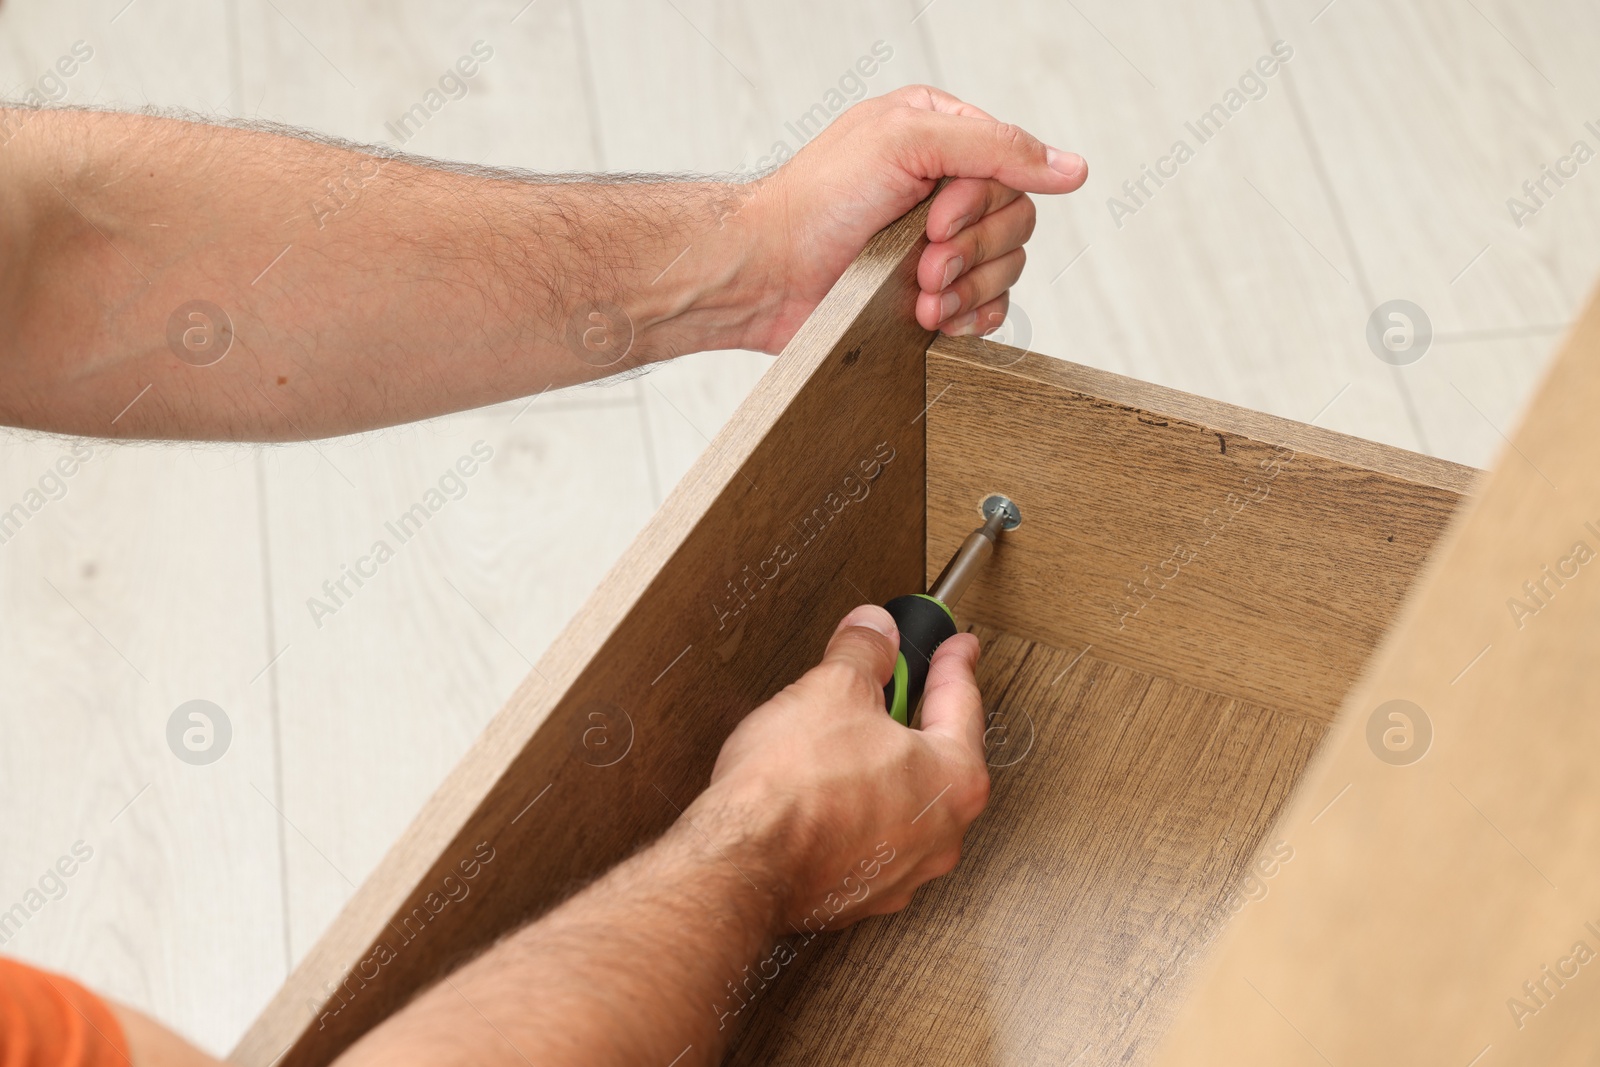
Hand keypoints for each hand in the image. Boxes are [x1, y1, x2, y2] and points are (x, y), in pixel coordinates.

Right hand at [687, 604, 989, 931]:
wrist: (742, 863)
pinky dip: (854, 809)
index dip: (956, 664)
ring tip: (849, 737)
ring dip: (881, 767)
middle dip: (916, 716)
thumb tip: (873, 632)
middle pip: (939, 757)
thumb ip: (864, 652)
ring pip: (903, 802)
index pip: (964, 704)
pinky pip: (869, 836)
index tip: (959, 648)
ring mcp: (901, 871)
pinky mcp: (859, 892)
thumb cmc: (793, 791)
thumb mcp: (833, 688)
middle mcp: (940, 834)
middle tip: (903, 684)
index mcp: (953, 780)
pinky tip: (825, 790)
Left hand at [737, 85, 1087, 352]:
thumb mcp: (905, 141)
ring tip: (918, 295)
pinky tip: (932, 316)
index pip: (1013, 167)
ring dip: (965, 288)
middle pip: (1017, 221)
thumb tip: (1070, 166)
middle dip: (971, 250)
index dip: (981, 202)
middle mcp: (944, 187)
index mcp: (941, 135)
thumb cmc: (816, 203)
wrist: (768, 275)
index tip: (934, 217)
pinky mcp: (930, 293)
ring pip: (1007, 268)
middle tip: (922, 261)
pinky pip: (989, 309)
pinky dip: (967, 317)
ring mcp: (938, 243)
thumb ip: (994, 146)